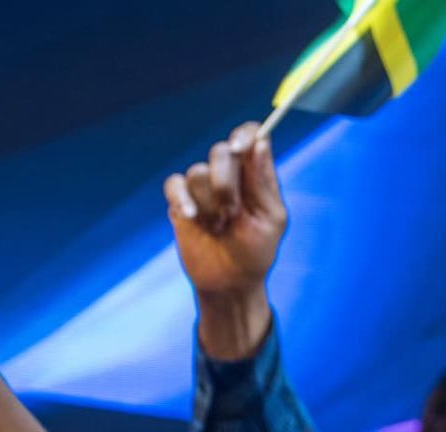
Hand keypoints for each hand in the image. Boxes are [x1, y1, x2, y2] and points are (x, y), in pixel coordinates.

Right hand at [164, 122, 287, 299]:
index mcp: (255, 175)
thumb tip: (261, 142)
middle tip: (232, 211)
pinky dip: (183, 199)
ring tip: (219, 226)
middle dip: (226, 181)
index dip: (244, 135)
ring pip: (198, 172)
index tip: (241, 149)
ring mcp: (203, 186)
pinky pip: (175, 184)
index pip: (249, 137)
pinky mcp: (181, 200)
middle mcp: (229, 174)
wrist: (230, 281)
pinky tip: (193, 218)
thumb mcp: (270, 219)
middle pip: (221, 151)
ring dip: (210, 203)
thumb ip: (263, 182)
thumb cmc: (256, 251)